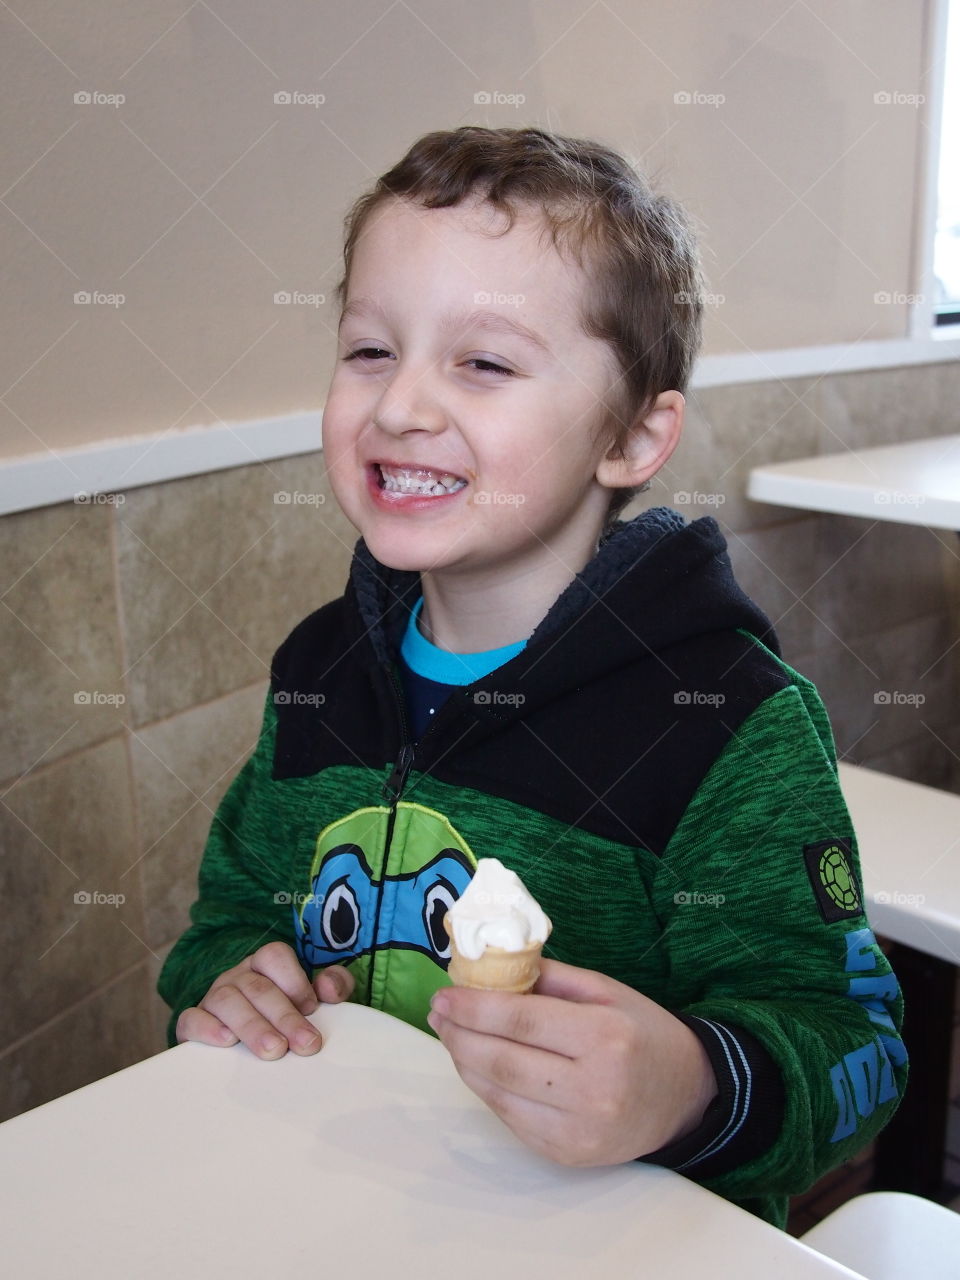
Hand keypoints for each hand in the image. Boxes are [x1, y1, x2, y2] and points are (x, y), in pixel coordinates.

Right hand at [175, 941, 354, 1059]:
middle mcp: (238, 976)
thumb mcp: (315, 998)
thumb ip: (334, 986)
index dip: (294, 980)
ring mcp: (213, 997)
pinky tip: (226, 1041)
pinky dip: (207, 1029)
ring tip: (274, 1050)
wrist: (244, 1043)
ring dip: (253, 1026)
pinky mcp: (193, 1022)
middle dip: (284, 1016)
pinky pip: (191, 1019)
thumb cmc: (286, 1016)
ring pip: (227, 1001)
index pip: (274, 956)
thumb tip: (329, 988)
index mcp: (265, 964)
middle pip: (257, 987)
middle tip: (305, 1044)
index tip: (312, 1008)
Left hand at [427, 959, 716, 1165]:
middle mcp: (593, 1088)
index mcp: (604, 1036)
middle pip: (502, 1061)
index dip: (473, 1007)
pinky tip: (478, 1066)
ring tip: (451, 1035)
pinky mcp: (568, 1155)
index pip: (520, 1021)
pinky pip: (512, 1119)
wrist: (687, 1097)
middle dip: (459, 1034)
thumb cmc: (644, 1033)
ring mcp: (579, 1129)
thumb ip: (549, 979)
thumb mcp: (606, 991)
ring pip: (499, 1095)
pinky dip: (487, 1090)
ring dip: (465, 1062)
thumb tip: (490, 968)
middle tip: (438, 1013)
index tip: (444, 994)